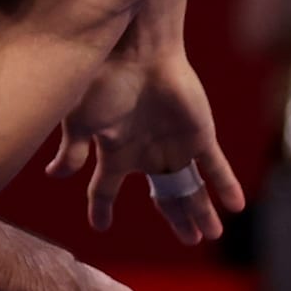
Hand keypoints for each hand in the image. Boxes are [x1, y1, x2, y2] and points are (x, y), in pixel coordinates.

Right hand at [45, 47, 244, 242]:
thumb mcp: (80, 121)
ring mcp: (175, 146)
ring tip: (209, 234)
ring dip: (200, 211)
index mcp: (116, 152)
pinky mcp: (199, 136)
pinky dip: (225, 186)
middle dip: (176, 218)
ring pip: (191, 187)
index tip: (100, 226)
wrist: (137, 51)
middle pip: (165, 195)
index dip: (102, 208)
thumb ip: (72, 152)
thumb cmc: (103, 82)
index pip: (107, 188)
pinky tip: (236, 206)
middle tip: (190, 240)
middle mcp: (146, 152)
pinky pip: (216, 167)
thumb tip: (54, 175)